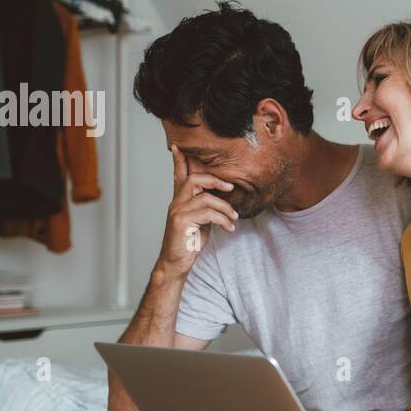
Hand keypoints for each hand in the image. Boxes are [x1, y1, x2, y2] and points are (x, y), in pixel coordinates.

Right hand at [157, 145, 238, 277]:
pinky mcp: (181, 221)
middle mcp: (176, 203)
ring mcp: (177, 211)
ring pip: (206, 198)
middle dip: (215, 181)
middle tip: (231, 188)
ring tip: (234, 218)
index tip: (178, 147)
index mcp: (180, 200)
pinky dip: (223, 220)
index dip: (179, 161)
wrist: (176, 263)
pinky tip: (229, 228)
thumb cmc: (189, 242)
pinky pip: (208, 213)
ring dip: (225, 208)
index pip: (178, 175)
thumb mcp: (201, 221)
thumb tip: (222, 199)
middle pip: (195, 180)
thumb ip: (206, 207)